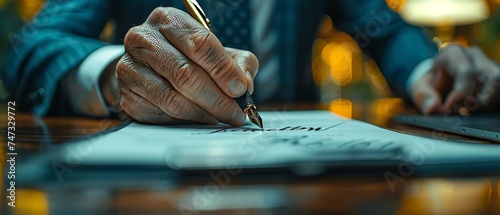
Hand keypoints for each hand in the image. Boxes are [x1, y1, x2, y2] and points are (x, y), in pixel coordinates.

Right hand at [112, 7, 258, 124]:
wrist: (148, 65)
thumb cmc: (188, 55)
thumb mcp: (216, 49)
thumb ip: (238, 62)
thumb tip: (244, 85)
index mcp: (168, 20)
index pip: (200, 43)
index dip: (223, 69)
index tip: (240, 89)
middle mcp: (143, 39)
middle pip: (186, 74)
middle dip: (217, 99)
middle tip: (235, 113)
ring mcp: (130, 68)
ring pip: (173, 99)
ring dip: (203, 113)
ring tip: (220, 118)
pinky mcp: (127, 96)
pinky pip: (161, 115)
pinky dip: (185, 121)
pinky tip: (198, 118)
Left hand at [411, 44, 499, 113]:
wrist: (438, 81)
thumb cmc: (430, 83)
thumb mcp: (420, 88)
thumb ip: (424, 97)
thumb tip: (432, 108)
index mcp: (454, 54)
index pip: (467, 73)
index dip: (461, 94)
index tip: (448, 109)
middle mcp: (475, 57)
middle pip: (493, 77)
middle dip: (481, 100)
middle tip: (464, 112)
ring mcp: (488, 66)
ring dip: (489, 103)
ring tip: (470, 112)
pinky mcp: (494, 78)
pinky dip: (491, 105)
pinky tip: (479, 112)